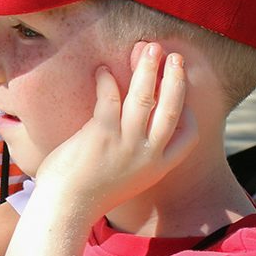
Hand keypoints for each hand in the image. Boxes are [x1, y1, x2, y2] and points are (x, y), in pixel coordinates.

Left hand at [32, 42, 193, 219]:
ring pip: (145, 98)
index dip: (189, 112)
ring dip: (147, 69)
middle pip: (171, 108)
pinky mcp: (101, 136)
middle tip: (175, 55)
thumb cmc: (89, 192)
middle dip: (175, 79)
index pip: (188, 137)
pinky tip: (102, 69)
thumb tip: (135, 133)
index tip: (183, 94)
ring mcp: (126, 144)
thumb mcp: (125, 177)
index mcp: (157, 166)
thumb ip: (136, 156)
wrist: (66, 208)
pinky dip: (107, 82)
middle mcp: (148, 154)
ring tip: (148, 47)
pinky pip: (110, 100)